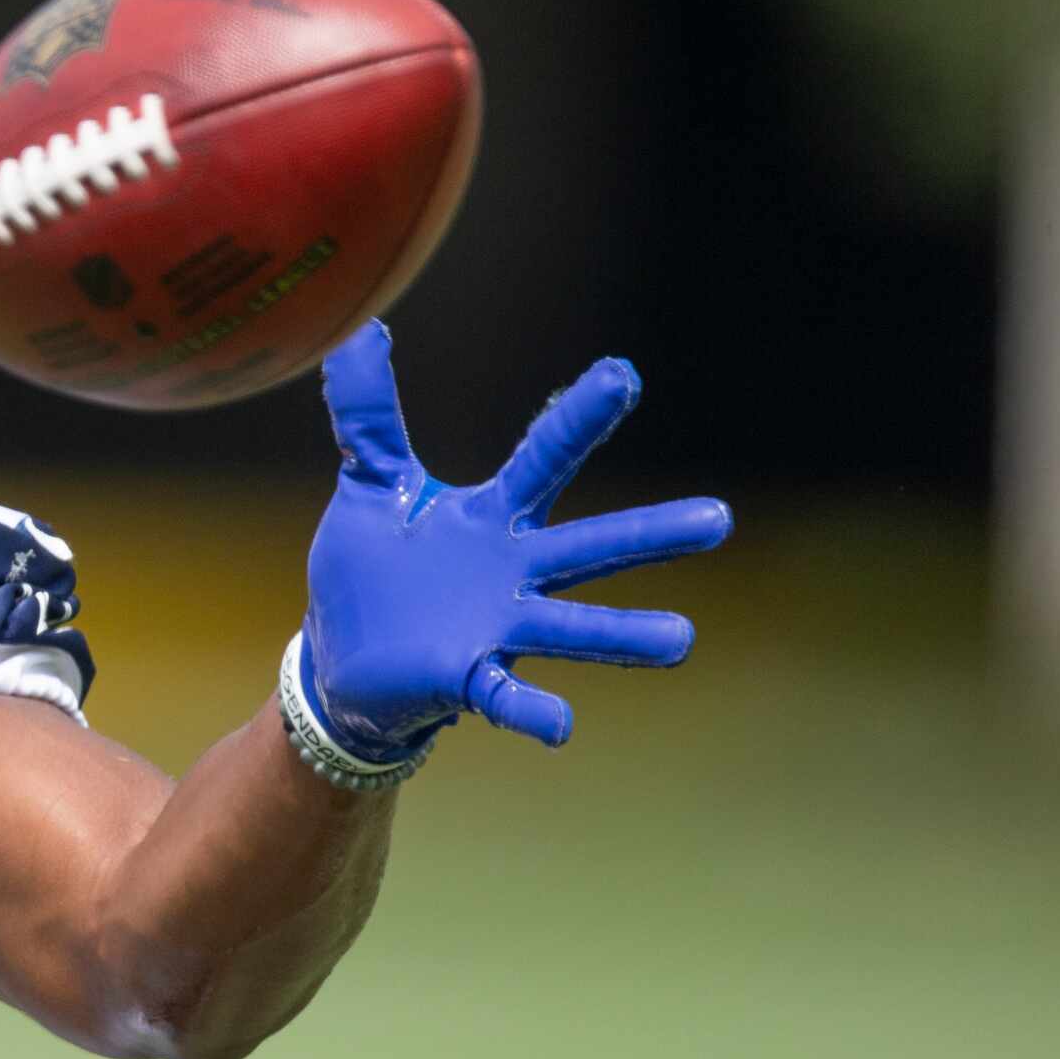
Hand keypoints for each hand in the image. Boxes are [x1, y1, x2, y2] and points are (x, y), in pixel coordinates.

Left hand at [302, 320, 732, 755]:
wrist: (341, 657)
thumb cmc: (370, 571)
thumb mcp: (368, 483)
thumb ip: (367, 414)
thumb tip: (356, 332)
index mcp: (492, 518)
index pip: (543, 458)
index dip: (578, 418)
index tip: (622, 377)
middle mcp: (512, 571)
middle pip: (588, 545)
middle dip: (649, 532)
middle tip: (718, 518)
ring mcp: (496, 628)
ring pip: (571, 627)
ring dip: (623, 634)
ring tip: (682, 639)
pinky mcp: (465, 677)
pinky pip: (507, 695)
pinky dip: (534, 709)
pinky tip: (563, 726)